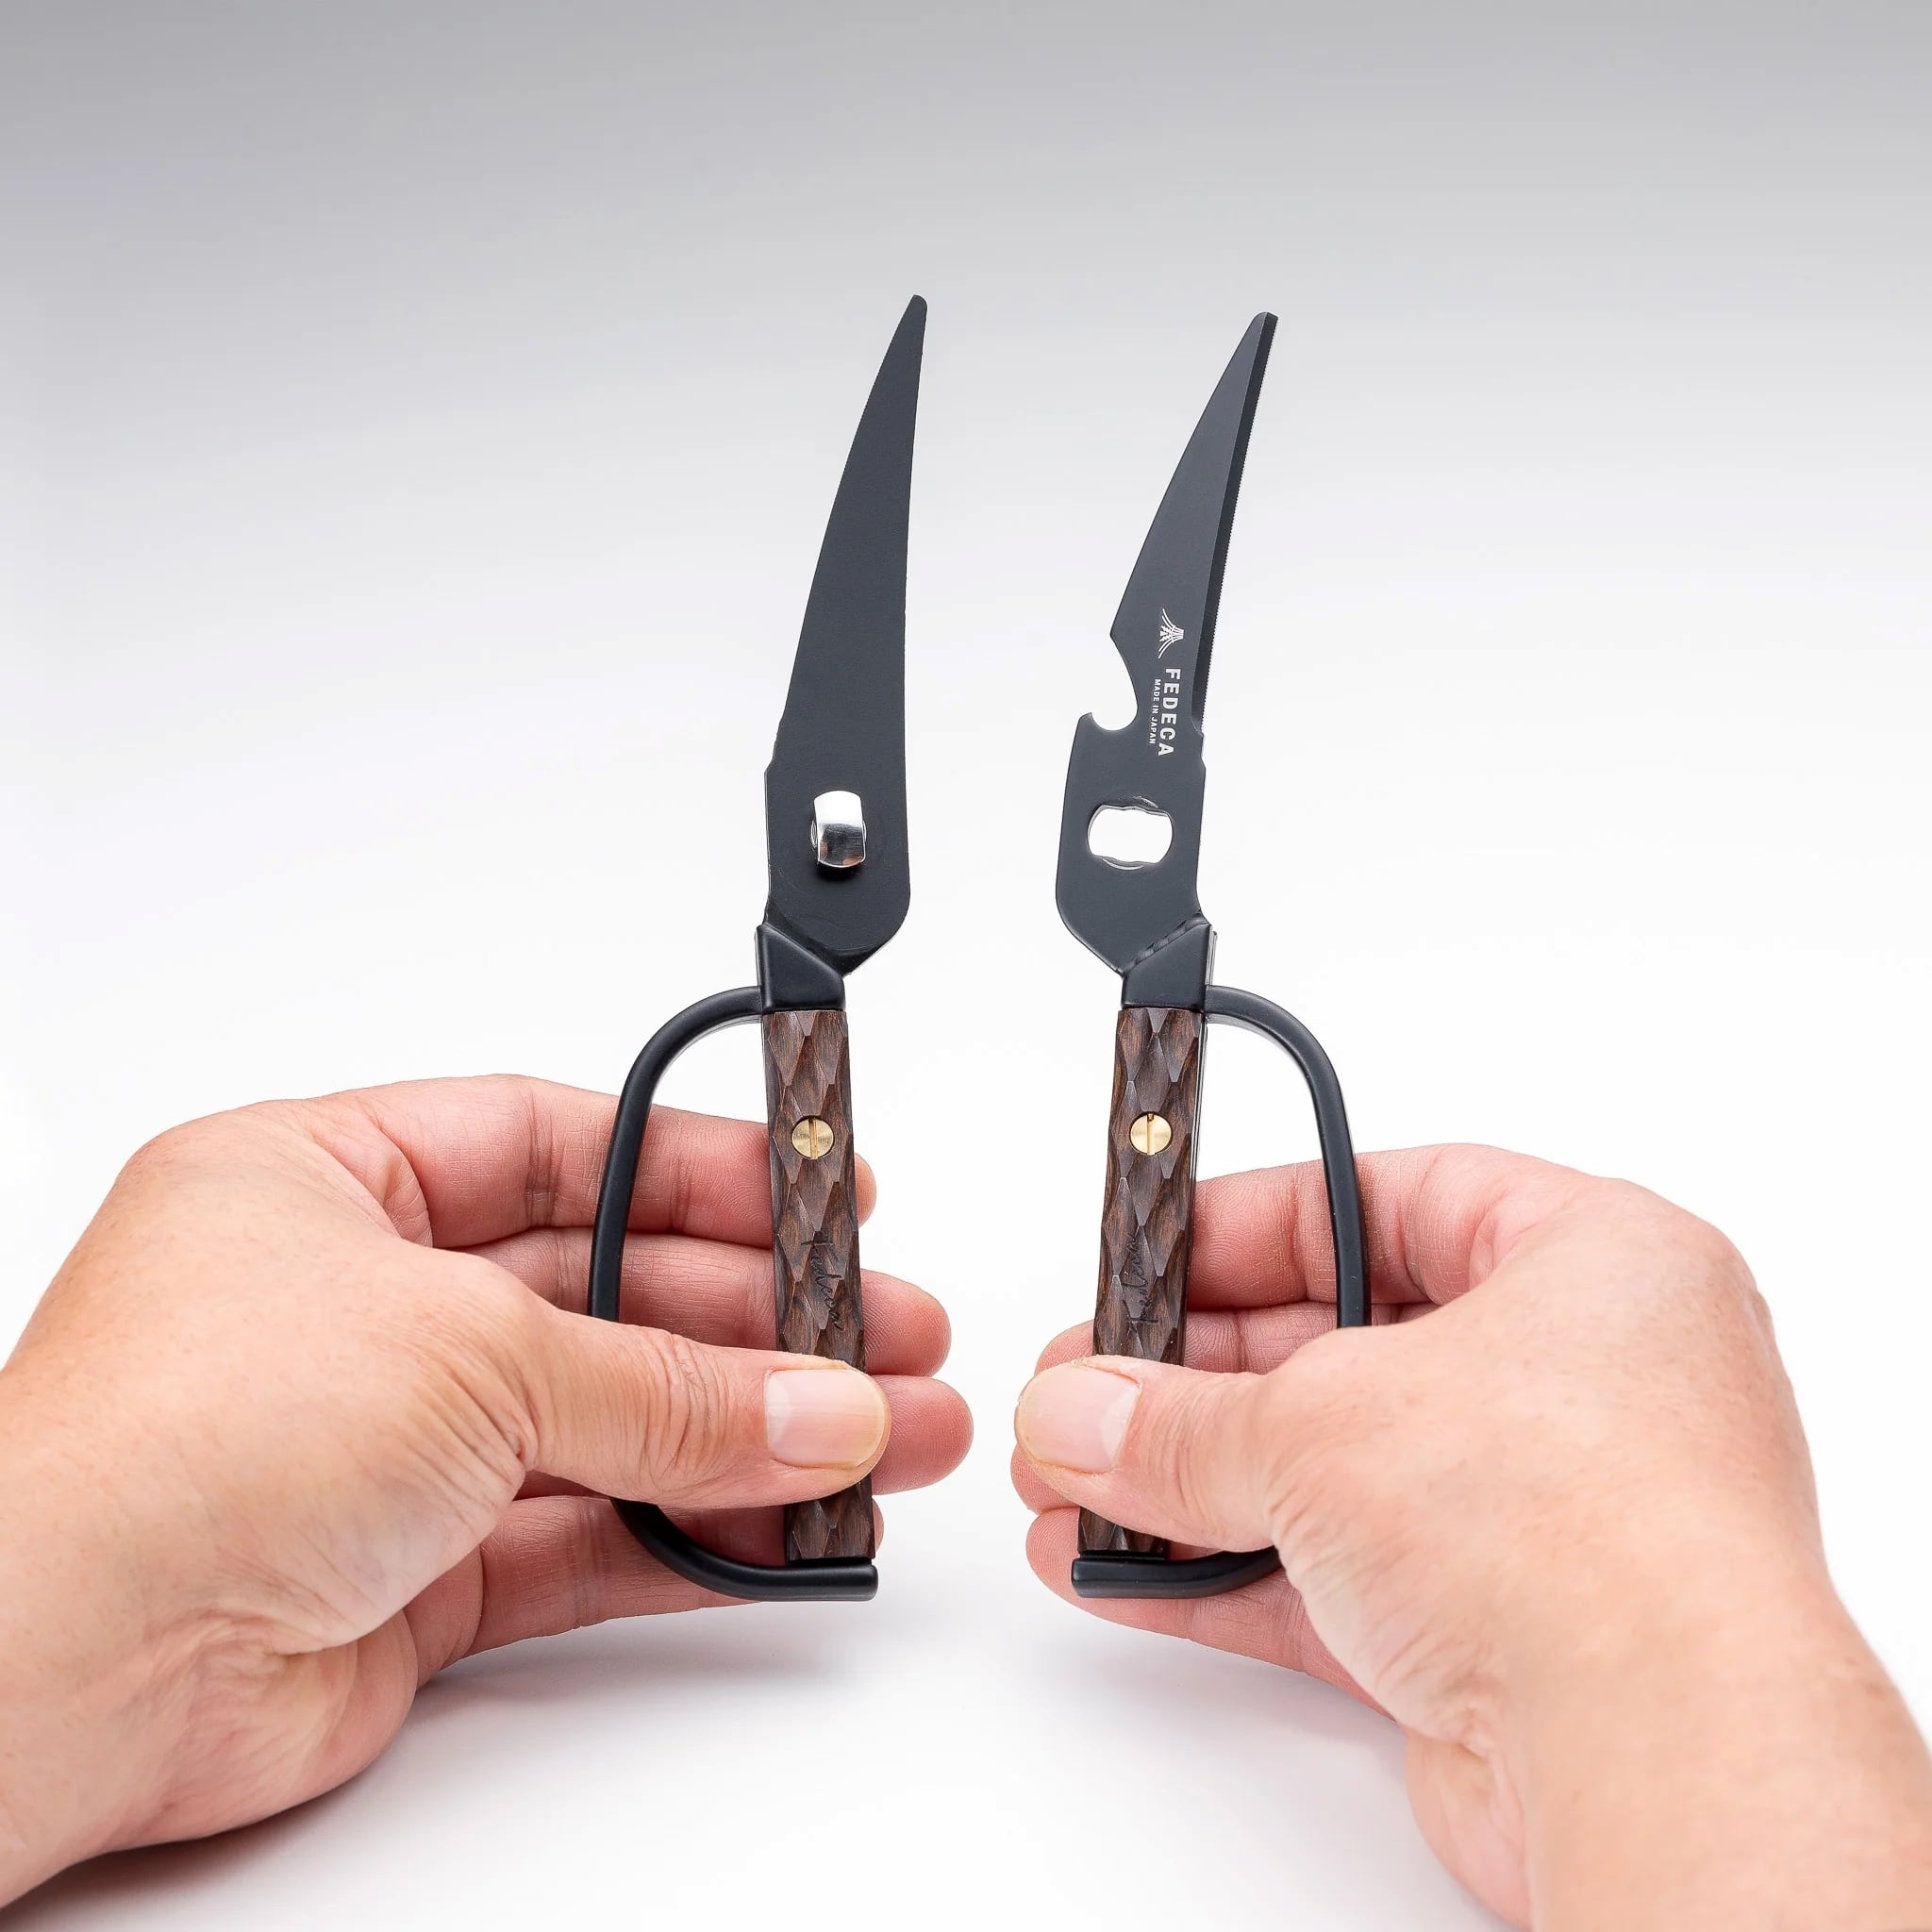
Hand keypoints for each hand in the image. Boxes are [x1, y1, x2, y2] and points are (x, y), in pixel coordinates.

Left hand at [0, 1077, 969, 1901]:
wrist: (62, 1670)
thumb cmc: (188, 1442)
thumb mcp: (472, 1353)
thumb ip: (663, 1384)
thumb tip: (815, 1405)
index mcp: (326, 1182)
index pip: (554, 1143)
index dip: (700, 1163)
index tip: (822, 1187)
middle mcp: (355, 1305)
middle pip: (604, 1289)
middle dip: (759, 1317)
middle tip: (887, 1334)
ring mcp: (385, 1442)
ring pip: (610, 1422)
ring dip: (749, 1435)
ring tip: (889, 1443)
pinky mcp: (411, 1572)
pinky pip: (585, 1536)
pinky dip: (690, 1534)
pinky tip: (790, 1527)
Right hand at [1014, 1145, 1931, 1928]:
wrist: (1658, 1759)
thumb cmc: (1578, 1533)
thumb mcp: (1321, 1422)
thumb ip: (1181, 1418)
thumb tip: (1082, 1409)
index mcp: (1596, 1263)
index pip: (1392, 1198)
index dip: (1255, 1223)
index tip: (1150, 1251)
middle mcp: (1586, 1381)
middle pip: (1345, 1344)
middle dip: (1191, 1375)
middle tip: (1082, 1388)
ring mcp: (1547, 1514)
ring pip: (1333, 1473)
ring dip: (1192, 1482)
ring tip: (1071, 1483)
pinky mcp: (1505, 1634)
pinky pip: (1336, 1579)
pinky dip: (1226, 1572)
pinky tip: (1123, 1568)